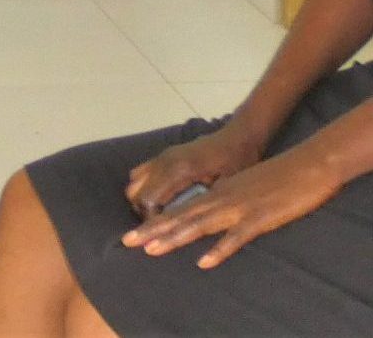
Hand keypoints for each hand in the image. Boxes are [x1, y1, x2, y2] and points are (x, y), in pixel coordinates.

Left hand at [122, 146, 340, 268]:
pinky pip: (236, 237)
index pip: (180, 209)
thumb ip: (227, 198)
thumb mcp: (245, 186)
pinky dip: (219, 249)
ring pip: (201, 225)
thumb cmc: (279, 177)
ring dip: (175, 238)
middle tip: (127, 241)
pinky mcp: (260, 218)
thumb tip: (210, 213)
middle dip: (153, 230)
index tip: (132, 234)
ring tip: (151, 250)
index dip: (155, 222)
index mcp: (219, 192)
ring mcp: (240, 208)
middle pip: (182, 217)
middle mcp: (223, 198)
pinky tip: (203, 262)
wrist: (310, 164)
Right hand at [124, 123, 268, 217]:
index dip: (151, 221)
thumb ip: (204, 202)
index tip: (163, 236)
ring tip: (159, 214)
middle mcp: (165, 162)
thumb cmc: (238, 162)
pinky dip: (143, 188)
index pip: (149, 200)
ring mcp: (162, 157)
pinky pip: (140, 174)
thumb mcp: (227, 186)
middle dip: (143, 213)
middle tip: (162, 227)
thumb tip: (187, 224)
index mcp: (180, 170)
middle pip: (135, 194)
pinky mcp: (164, 155)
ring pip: (133, 184)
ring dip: (141, 201)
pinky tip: (161, 199)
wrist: (239, 136)